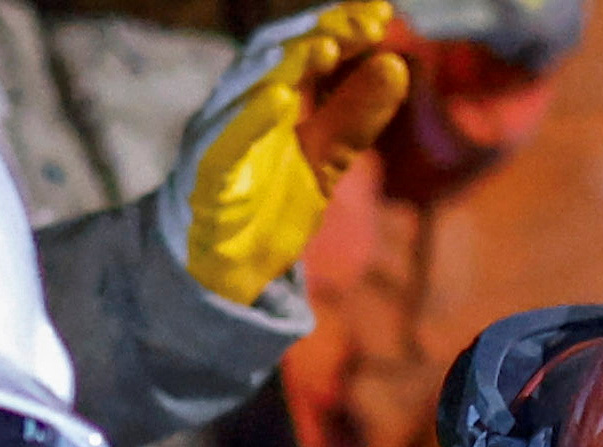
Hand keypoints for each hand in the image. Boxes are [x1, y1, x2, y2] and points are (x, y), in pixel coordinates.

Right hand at [157, 3, 411, 308]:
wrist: (224, 265)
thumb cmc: (268, 199)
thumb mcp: (325, 158)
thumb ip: (354, 116)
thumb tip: (397, 65)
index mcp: (269, 95)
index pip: (304, 48)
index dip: (339, 26)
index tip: (381, 13)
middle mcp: (239, 104)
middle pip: (276, 54)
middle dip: (318, 33)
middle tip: (363, 22)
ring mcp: (218, 135)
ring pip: (245, 87)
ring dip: (285, 62)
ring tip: (326, 45)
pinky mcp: (205, 175)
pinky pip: (224, 141)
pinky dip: (249, 119)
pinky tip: (280, 98)